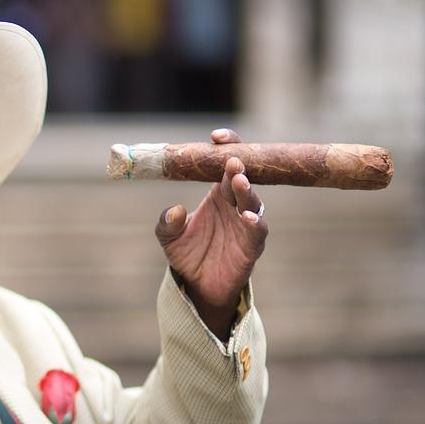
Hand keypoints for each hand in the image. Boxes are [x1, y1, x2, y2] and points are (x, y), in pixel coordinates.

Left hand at [155, 128, 267, 339]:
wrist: (197, 286)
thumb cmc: (186, 254)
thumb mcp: (168, 237)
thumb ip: (167, 223)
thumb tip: (175, 210)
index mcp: (217, 195)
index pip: (225, 164)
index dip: (226, 148)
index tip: (215, 138)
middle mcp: (234, 205)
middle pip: (242, 179)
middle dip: (238, 168)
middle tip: (232, 160)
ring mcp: (245, 224)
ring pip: (252, 201)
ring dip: (247, 190)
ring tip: (238, 181)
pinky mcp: (252, 245)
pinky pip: (257, 230)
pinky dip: (254, 222)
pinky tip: (245, 216)